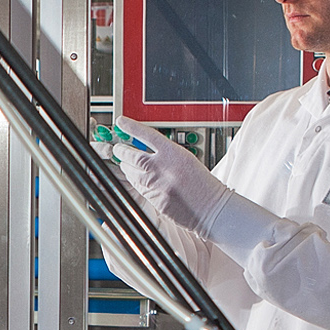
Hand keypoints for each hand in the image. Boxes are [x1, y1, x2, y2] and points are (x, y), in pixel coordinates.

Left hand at [117, 122, 226, 237]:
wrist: (211, 207)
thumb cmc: (203, 184)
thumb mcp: (186, 159)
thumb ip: (166, 153)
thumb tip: (146, 149)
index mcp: (174, 153)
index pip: (147, 135)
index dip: (131, 127)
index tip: (121, 122)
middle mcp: (162, 168)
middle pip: (131, 155)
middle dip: (121, 151)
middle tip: (118, 148)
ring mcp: (156, 185)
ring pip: (130, 172)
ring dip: (125, 167)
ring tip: (125, 163)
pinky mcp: (153, 199)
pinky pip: (136, 188)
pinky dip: (133, 181)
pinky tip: (135, 178)